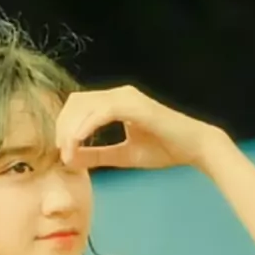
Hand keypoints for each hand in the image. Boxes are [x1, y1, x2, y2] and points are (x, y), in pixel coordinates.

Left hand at [56, 85, 221, 171]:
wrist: (193, 148)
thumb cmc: (164, 149)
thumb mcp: (122, 156)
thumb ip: (97, 155)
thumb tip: (70, 160)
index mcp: (115, 103)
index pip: (78, 107)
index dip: (64, 127)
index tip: (61, 152)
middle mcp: (118, 94)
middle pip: (76, 102)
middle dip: (62, 127)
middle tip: (61, 153)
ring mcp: (126, 97)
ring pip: (84, 105)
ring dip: (70, 130)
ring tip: (67, 153)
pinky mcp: (134, 105)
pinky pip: (101, 112)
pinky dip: (85, 128)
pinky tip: (77, 144)